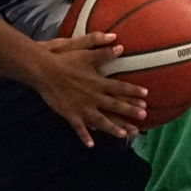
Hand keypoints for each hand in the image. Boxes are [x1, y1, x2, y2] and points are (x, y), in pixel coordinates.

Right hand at [29, 32, 146, 147]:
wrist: (44, 70)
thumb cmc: (65, 60)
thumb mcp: (85, 54)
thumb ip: (103, 51)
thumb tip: (120, 45)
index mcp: (98, 82)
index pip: (119, 87)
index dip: (133, 91)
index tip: (145, 95)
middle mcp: (93, 96)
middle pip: (115, 105)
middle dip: (130, 111)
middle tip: (144, 116)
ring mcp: (82, 107)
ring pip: (101, 120)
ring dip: (113, 128)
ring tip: (124, 135)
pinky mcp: (70, 114)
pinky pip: (79, 128)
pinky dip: (85, 136)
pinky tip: (91, 145)